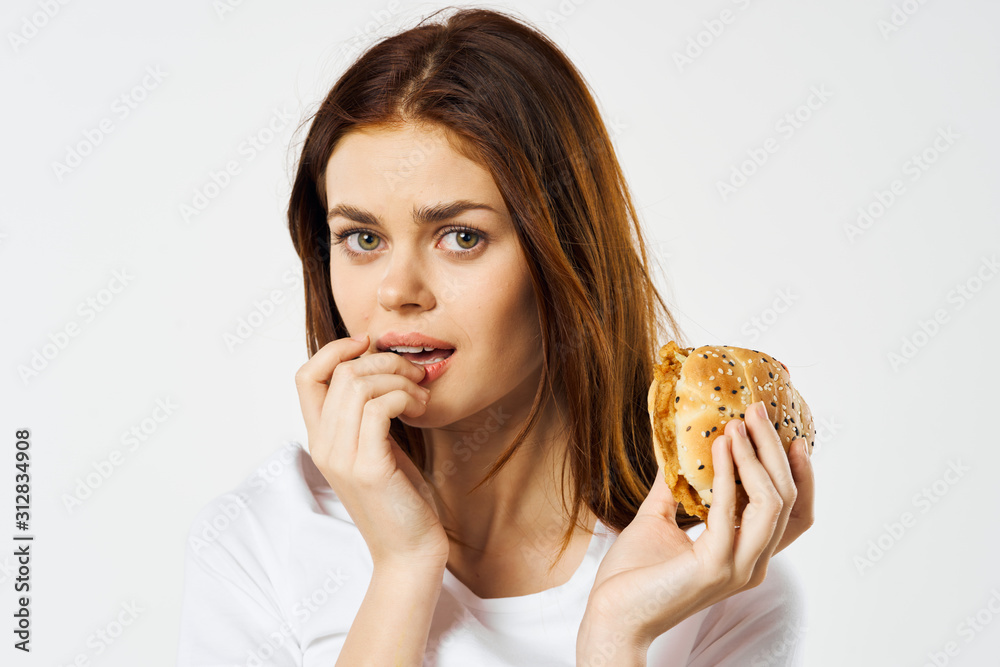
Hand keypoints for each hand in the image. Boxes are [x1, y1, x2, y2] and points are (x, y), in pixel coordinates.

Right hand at [294, 334, 449, 572]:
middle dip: (384, 359)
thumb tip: (382, 367)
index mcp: (321, 439)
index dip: (335, 349)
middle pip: (340, 373)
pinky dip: (405, 396)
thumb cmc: (401, 497)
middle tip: (415, 373)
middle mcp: (323, 446)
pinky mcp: (368, 468)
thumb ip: (369, 415)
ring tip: (421, 394)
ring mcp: (342, 458)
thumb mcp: (378, 447)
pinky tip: (421, 408)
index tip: (369, 344)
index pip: (305, 375)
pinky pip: (379, 407)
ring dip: (399, 377)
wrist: (410, 551)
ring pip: (359, 384)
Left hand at [579, 401, 814, 653]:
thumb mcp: (658, 519)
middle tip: (759, 412)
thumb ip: (674, 488)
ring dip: (756, 456)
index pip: (794, 514)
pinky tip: (719, 445)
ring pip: (771, 502)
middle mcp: (752, 564)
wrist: (612, 616)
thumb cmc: (633, 576)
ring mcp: (737, 567)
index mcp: (746, 555)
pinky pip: (730, 510)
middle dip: (776, 450)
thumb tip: (676, 447)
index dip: (800, 474)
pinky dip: (726, 473)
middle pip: (787, 499)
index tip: (792, 435)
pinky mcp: (714, 567)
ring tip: (737, 423)